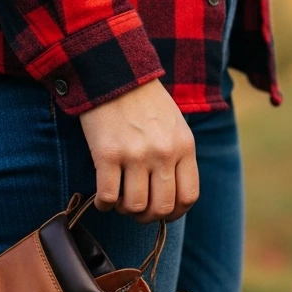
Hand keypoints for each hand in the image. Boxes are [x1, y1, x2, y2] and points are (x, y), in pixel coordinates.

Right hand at [78, 78, 198, 224]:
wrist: (116, 74)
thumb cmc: (145, 102)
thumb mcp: (175, 125)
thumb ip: (178, 155)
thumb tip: (172, 195)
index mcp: (184, 146)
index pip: (189, 196)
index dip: (175, 212)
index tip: (163, 212)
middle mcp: (163, 153)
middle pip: (161, 207)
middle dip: (148, 216)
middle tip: (137, 209)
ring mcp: (136, 155)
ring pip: (134, 206)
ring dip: (124, 209)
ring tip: (119, 199)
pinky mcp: (107, 154)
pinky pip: (108, 196)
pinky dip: (104, 204)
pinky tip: (103, 198)